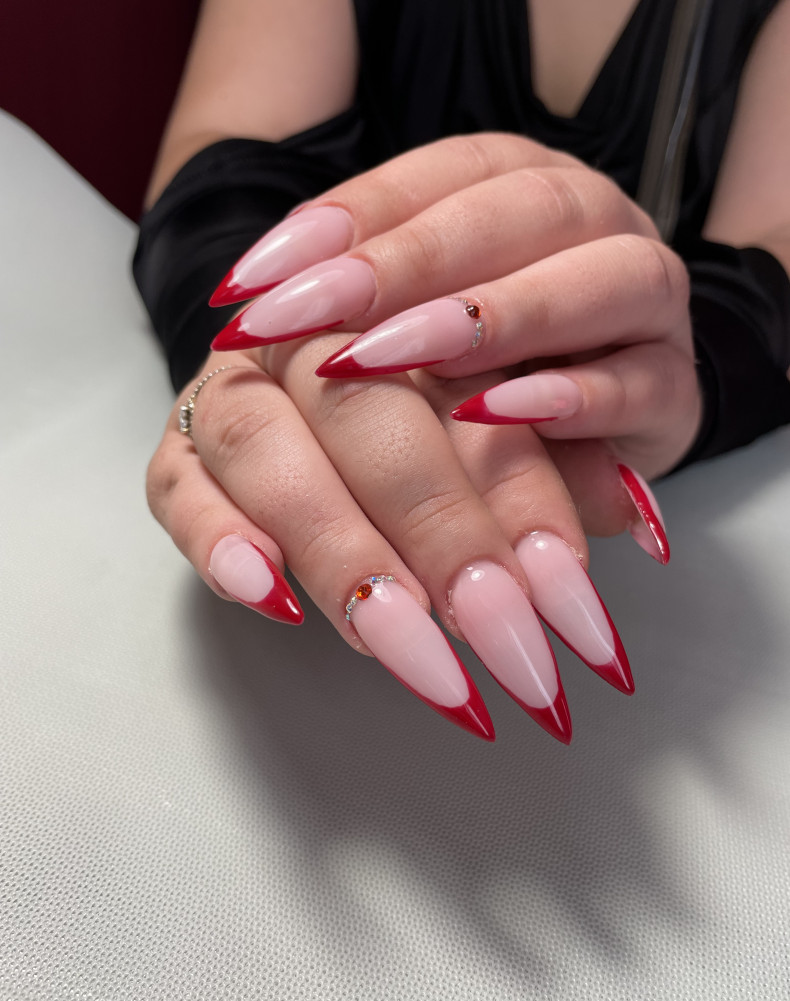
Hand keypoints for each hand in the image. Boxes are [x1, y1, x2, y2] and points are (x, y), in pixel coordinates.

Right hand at [147, 323, 638, 745]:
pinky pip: (177, 487)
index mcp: (405, 303)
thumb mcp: (523, 421)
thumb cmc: (441, 403)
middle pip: (369, 418)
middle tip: (508, 649)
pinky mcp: (180, 446)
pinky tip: (273, 600)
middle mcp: (309, 332)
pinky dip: (219, 541)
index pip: (470, 397)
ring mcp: (234, 387)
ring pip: (269, 453)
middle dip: (445, 538)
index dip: (523, 502)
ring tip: (418, 658)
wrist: (326, 355)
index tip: (572, 607)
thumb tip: (634, 521)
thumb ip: (565, 457)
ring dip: (346, 557)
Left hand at [211, 132, 699, 518]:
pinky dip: (571, 395)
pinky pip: (639, 380)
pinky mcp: (673, 390)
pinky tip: (495, 411)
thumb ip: (356, 302)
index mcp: (523, 187)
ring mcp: (647, 302)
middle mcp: (595, 225)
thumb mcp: (410, 326)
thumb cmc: (488, 367)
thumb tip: (248, 308)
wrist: (599, 430)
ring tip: (398, 353)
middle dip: (407, 262)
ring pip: (597, 277)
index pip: (437, 176)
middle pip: (517, 210)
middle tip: (312, 317)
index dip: (345, 222)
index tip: (254, 285)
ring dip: (495, 314)